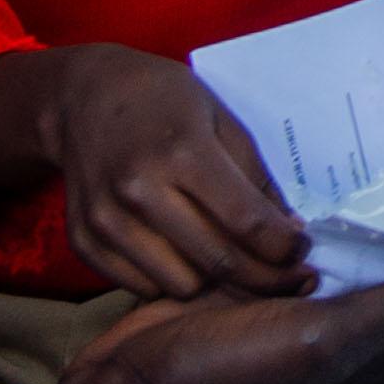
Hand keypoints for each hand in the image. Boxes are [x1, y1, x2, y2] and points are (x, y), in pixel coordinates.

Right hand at [0, 40, 315, 298]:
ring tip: (229, 257)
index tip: (302, 253)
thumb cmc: (162, 100)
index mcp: (183, 152)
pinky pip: (140, 287)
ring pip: (181, 286)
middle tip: (286, 275)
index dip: (284, 248)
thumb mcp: (220, 117)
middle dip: (263, 277)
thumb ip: (256, 176)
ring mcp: (106, 220)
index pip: (246, 222)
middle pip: (217, 263)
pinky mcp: (83, 241)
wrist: (81, 96)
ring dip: (213, 280)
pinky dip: (169, 279)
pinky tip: (186, 254)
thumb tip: (289, 231)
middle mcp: (139, 191)